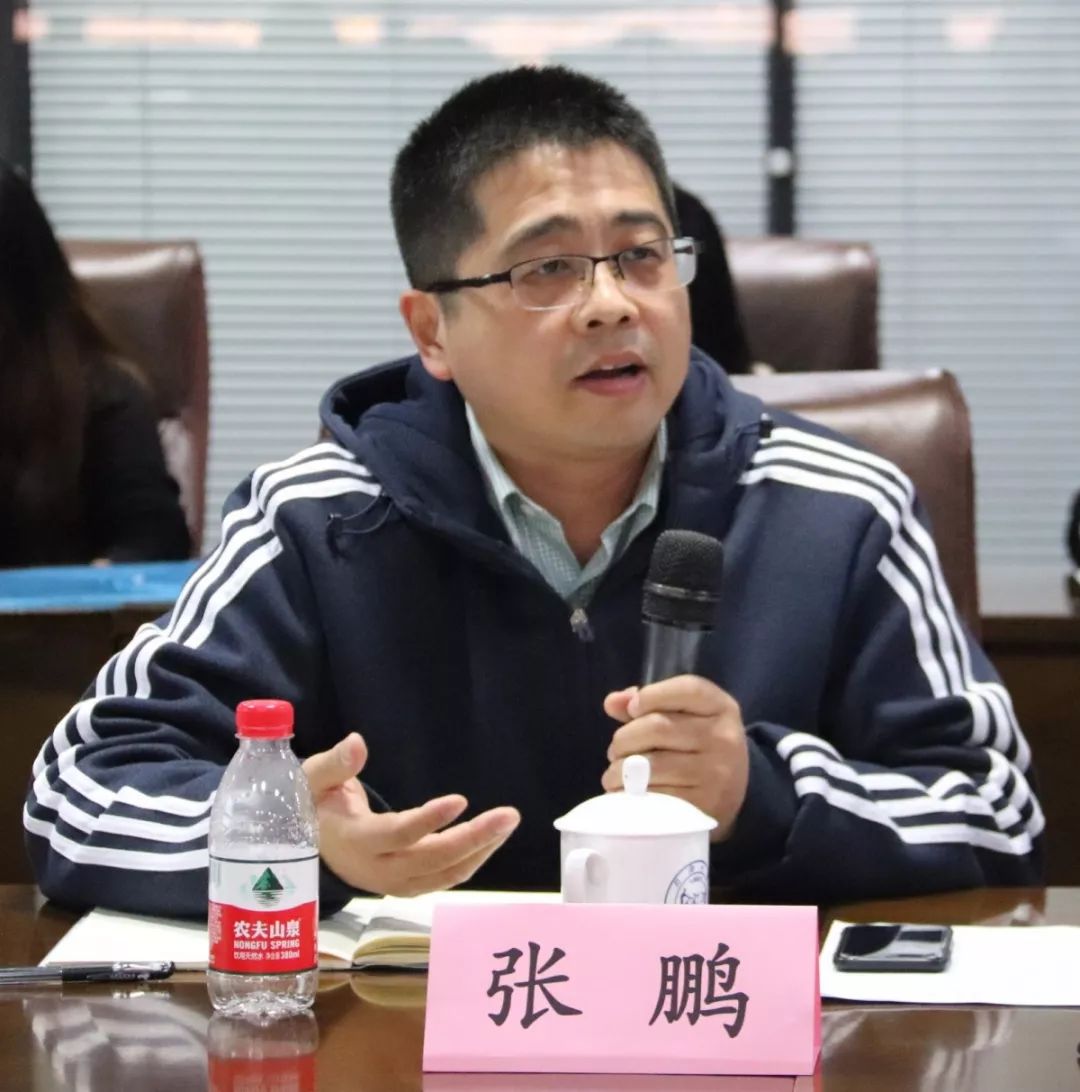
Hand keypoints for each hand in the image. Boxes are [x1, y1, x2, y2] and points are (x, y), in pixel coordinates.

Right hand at [302, 733, 519, 896]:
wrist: (308, 849)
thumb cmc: (312, 805)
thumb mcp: (313, 779)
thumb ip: (336, 764)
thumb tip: (357, 742)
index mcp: (356, 841)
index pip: (398, 835)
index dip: (429, 821)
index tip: (461, 800)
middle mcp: (379, 869)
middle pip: (432, 859)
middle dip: (473, 838)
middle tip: (508, 815)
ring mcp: (396, 883)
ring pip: (445, 873)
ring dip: (480, 850)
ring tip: (507, 823)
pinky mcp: (409, 886)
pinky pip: (446, 877)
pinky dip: (472, 860)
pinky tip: (492, 838)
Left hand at [603, 675, 748, 840]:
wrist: (731, 796)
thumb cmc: (697, 747)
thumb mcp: (685, 716)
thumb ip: (648, 703)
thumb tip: (613, 702)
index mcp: (722, 708)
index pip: (688, 689)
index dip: (651, 695)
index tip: (632, 709)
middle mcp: (723, 739)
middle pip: (658, 727)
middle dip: (624, 738)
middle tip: (617, 749)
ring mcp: (715, 774)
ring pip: (650, 765)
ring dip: (620, 769)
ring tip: (617, 771)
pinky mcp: (701, 805)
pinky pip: (653, 795)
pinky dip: (629, 793)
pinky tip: (625, 791)